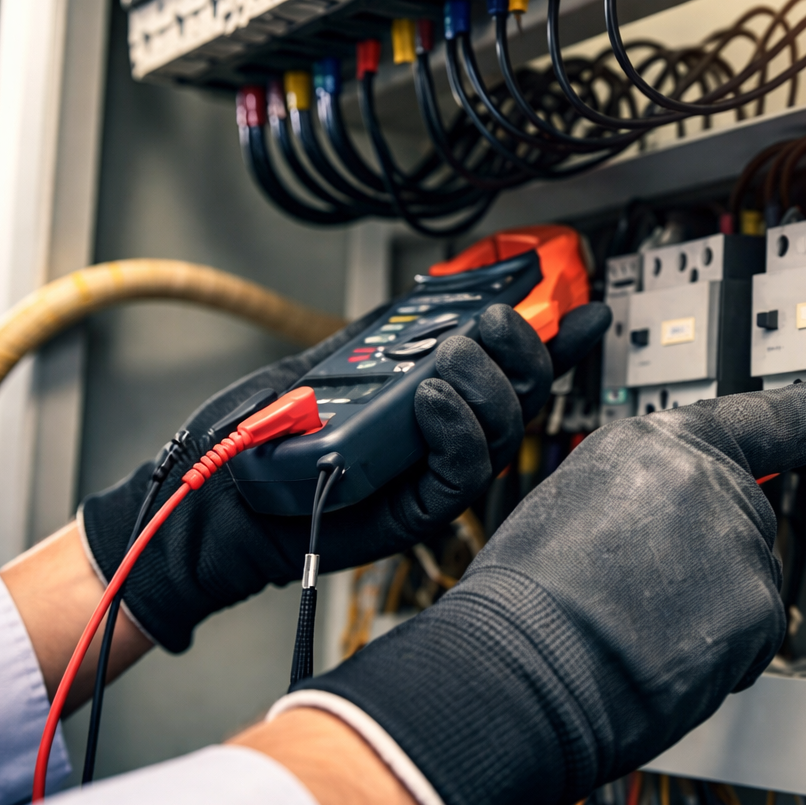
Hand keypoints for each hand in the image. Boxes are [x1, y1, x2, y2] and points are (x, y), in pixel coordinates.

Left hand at [79, 301, 610, 651]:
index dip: (558, 341)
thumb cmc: (269, 428)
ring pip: (506, 428)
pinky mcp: (421, 507)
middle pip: (527, 394)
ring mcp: (438, 471)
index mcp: (441, 394)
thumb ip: (399, 331)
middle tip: (489, 327)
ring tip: (444, 362)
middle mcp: (449, 434)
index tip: (585, 312)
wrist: (220, 487)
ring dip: (485, 383)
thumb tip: (450, 296)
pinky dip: (457, 425)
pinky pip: (466, 468)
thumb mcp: (340, 354)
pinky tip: (430, 401)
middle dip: (523, 351)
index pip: (516, 367)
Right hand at [292, 375, 805, 804]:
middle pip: (744, 518)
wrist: (519, 667)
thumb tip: (668, 523)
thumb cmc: (525, 599)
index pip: (763, 418)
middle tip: (638, 594)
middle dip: (707, 558)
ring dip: (707, 611)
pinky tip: (659, 657)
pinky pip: (750, 636)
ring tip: (634, 627)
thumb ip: (643, 493)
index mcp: (657, 442)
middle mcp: (708, 480)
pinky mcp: (759, 607)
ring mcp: (740, 542)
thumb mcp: (574, 502)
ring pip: (745, 581)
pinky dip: (715, 657)